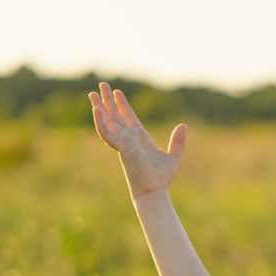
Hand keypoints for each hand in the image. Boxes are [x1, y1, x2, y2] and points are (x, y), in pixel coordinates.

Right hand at [89, 81, 186, 198]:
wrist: (154, 190)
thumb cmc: (162, 178)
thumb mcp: (174, 156)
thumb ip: (178, 141)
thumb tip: (183, 125)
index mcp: (140, 139)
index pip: (129, 118)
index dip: (123, 105)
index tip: (117, 92)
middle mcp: (129, 139)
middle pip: (115, 116)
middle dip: (108, 101)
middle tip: (101, 85)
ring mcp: (123, 142)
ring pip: (108, 121)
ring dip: (99, 107)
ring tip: (92, 92)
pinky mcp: (121, 147)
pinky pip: (107, 133)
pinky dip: (100, 122)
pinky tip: (96, 109)